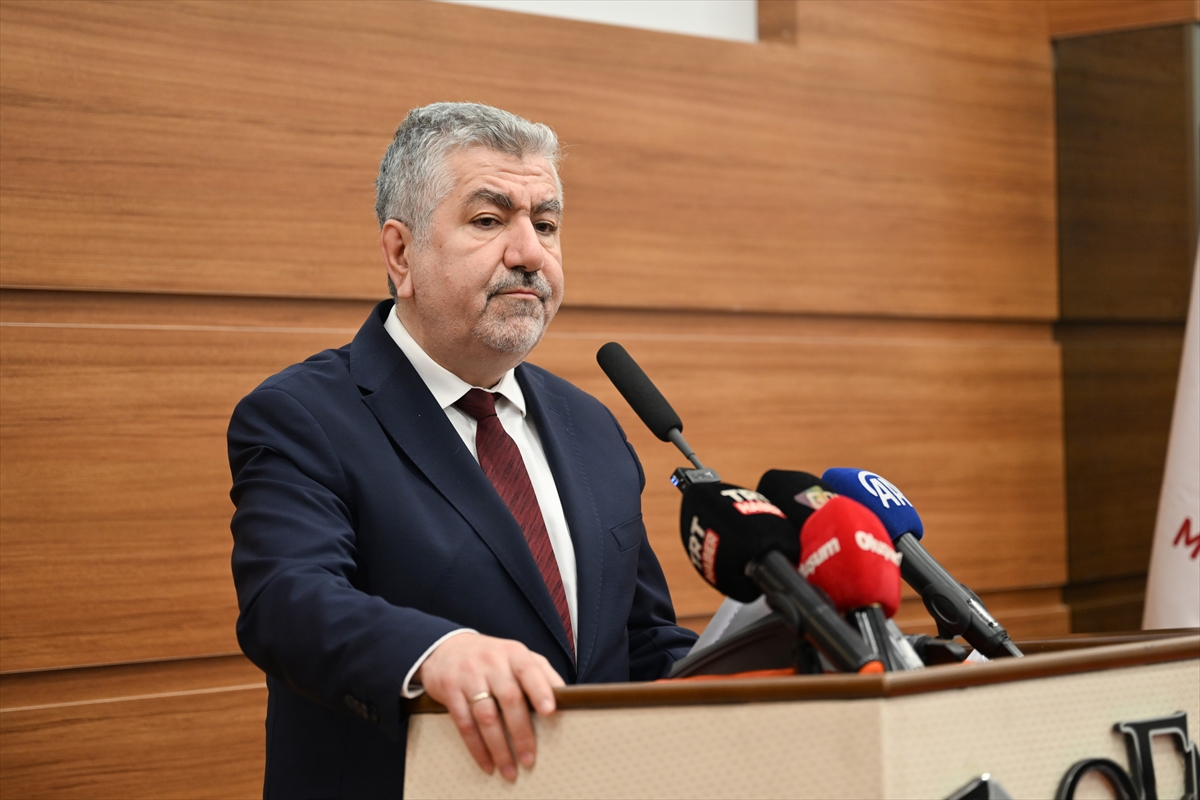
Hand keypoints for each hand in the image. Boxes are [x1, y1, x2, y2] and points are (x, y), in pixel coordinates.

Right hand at [415, 632, 564, 780]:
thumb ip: (541, 673)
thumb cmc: (493, 658)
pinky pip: (464, 723)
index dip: (540, 690)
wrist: (448, 648)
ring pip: (486, 715)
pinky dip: (477, 747)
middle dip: (521, 732)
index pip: (529, 670)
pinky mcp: (450, 690)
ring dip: (499, 747)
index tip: (550, 711)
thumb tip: (566, 697)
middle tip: (529, 759)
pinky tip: (487, 763)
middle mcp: (492, 662)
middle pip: (509, 698)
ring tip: (510, 769)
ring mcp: (469, 676)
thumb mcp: (517, 656)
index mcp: (514, 653)